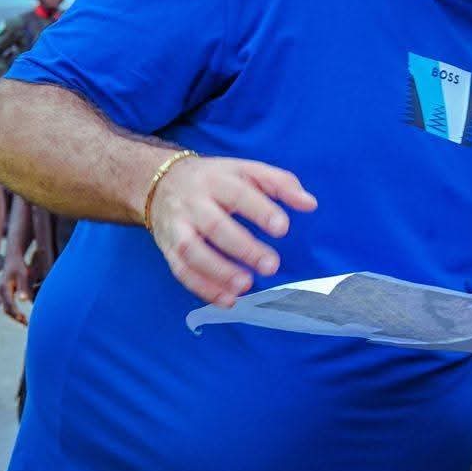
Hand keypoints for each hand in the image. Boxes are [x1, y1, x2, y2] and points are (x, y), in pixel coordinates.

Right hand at [0, 254, 29, 324]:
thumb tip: (23, 300)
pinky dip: (15, 312)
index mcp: (5, 288)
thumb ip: (24, 288)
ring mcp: (3, 294)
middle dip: (16, 317)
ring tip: (26, 323)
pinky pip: (9, 305)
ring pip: (7, 308)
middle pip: (7, 308)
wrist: (12, 260)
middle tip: (27, 324)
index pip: (9, 304)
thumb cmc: (20, 267)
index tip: (23, 319)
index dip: (16, 312)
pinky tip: (23, 316)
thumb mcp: (24, 275)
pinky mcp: (6, 294)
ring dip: (16, 316)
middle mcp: (2, 292)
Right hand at [146, 156, 316, 307]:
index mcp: (217, 180)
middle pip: (215, 225)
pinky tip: (227, 300)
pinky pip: (181, 271)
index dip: (260, 211)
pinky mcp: (167, 248)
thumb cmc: (217, 179)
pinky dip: (203, 288)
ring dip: (218, 272)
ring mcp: (177, 227)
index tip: (283, 228)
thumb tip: (310, 204)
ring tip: (245, 286)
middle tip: (271, 265)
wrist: (161, 182)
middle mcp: (193, 203)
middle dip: (243, 247)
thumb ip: (281, 183)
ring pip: (191, 251)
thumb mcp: (247, 170)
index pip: (239, 194)